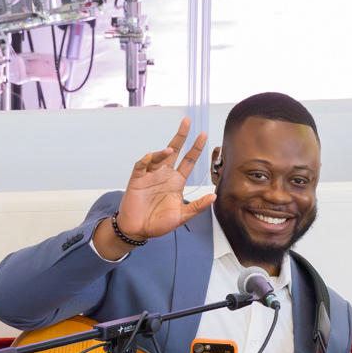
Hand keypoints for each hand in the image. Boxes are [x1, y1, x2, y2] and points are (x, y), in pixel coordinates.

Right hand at [113, 118, 213, 240]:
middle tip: (187, 122)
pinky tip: (150, 156)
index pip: (189, 160)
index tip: (204, 135)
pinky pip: (141, 166)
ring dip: (164, 152)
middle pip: (174, 151)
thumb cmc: (159, 223)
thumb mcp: (182, 216)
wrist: (139, 230)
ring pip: (158, 157)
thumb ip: (198, 207)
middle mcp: (165, 174)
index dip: (196, 148)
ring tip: (171, 149)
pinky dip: (145, 160)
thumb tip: (214, 196)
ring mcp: (151, 175)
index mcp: (176, 181)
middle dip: (181, 136)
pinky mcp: (137, 180)